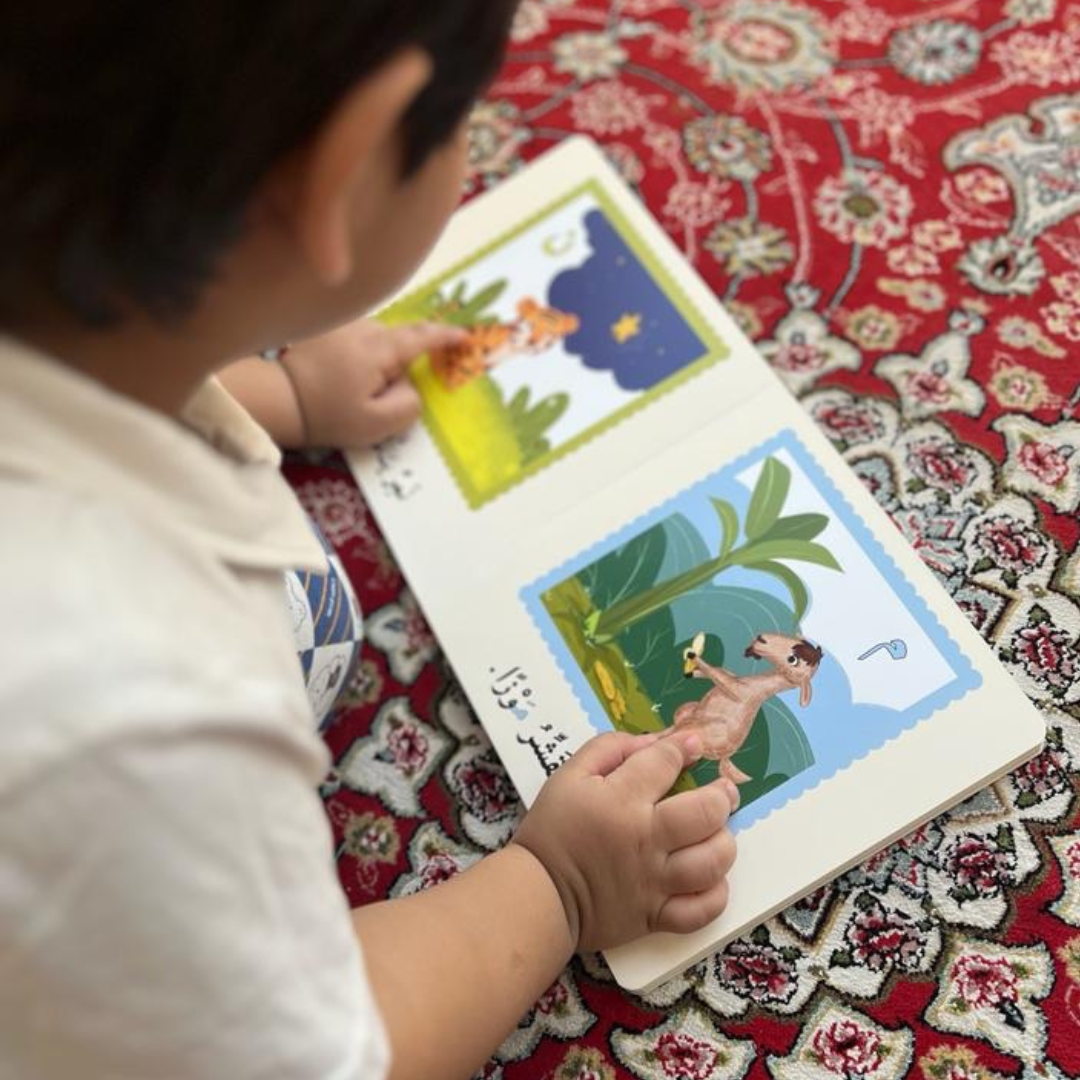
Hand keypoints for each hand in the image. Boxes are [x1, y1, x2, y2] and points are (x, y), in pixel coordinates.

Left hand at [280, 319, 465, 447]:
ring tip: (353, 389)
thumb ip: (409, 404)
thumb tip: (412, 385)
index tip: (466, 337)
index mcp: (380, 347)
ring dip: (377, 360)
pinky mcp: (327, 328)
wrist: (278, 400)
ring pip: (378, 341)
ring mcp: (343, 323)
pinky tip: (342, 376)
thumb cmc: (329, 414)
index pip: (423, 336)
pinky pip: (358, 339)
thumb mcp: (378, 424)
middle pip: (399, 341)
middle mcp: (364, 326)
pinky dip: (360, 355)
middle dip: (399, 364)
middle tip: (379, 395)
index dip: (448, 337)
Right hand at [511, 732, 737, 951]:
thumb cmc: (553, 829)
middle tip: (724, 792)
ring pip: (712, 861)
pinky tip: (711, 878)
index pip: (666, 762)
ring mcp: (654, 881)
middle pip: (705, 813)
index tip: (693, 744)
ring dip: (724, 842)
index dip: (684, 747)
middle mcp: (645, 840)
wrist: (538, 893)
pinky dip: (716, 894)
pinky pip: (702, 910)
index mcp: (620, 800)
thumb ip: (609, 749)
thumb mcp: (569, 775)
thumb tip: (654, 742)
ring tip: (719, 833)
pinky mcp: (656, 916)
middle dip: (723, 796)